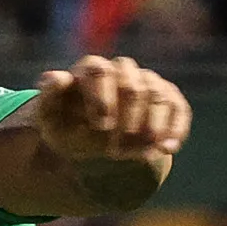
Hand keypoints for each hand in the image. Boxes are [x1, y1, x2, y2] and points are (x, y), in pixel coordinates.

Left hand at [32, 56, 189, 171]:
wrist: (94, 142)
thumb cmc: (70, 128)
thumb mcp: (52, 121)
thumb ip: (48, 101)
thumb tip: (54, 78)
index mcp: (91, 70)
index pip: (98, 70)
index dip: (101, 98)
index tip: (101, 126)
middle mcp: (122, 70)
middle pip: (132, 86)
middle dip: (127, 121)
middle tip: (115, 151)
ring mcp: (147, 82)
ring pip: (156, 97)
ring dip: (149, 129)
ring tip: (140, 155)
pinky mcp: (168, 99)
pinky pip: (178, 108)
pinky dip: (174, 129)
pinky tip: (166, 150)